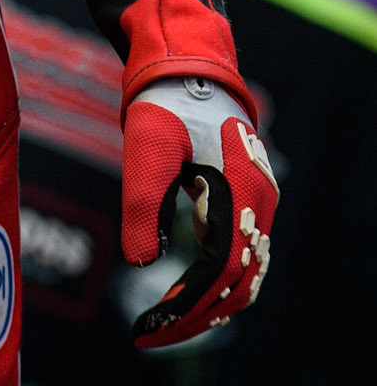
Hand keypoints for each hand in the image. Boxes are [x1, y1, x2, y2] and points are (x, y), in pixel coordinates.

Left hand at [122, 75, 278, 347]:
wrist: (188, 67)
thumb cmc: (164, 102)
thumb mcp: (146, 143)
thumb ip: (144, 199)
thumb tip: (142, 262)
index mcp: (239, 191)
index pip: (220, 270)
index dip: (186, 304)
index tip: (149, 323)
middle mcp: (259, 204)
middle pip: (238, 284)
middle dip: (195, 316)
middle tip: (150, 333)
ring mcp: (259, 206)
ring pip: (245, 276)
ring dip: (209, 307)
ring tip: (165, 324)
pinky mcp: (248, 205)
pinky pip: (242, 259)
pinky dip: (218, 287)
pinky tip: (186, 298)